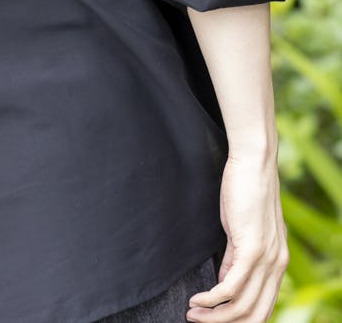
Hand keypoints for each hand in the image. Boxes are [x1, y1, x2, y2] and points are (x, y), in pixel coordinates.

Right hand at [186, 151, 289, 322]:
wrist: (253, 162)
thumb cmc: (245, 189)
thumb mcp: (241, 229)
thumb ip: (235, 256)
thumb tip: (224, 280)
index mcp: (277, 262)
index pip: (262, 307)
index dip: (239, 320)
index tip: (213, 319)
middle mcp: (277, 266)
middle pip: (254, 315)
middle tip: (197, 321)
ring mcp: (267, 259)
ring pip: (242, 306)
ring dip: (214, 316)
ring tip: (192, 313)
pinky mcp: (253, 249)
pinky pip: (232, 287)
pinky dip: (212, 299)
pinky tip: (197, 299)